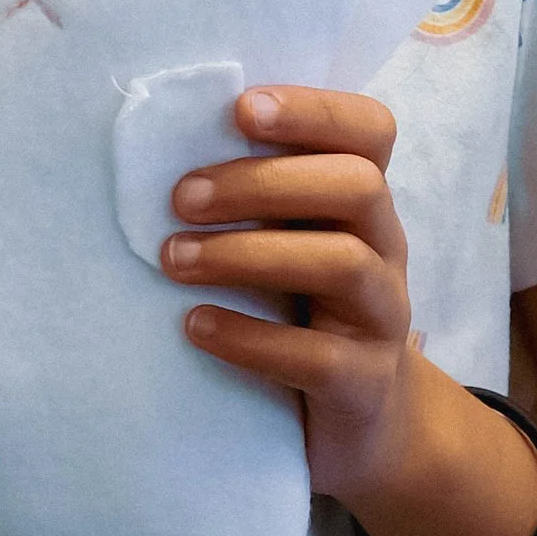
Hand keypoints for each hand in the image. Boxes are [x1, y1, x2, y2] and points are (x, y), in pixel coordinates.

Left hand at [162, 85, 536, 535]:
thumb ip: (256, 199)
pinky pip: (318, 356)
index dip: (314, 110)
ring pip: (341, 262)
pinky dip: (250, 337)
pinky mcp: (363, 383)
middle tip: (180, 198)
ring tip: (173, 259)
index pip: (370, 131)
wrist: (363, 426)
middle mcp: (385, 247)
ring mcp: (382, 316)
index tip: (239, 110)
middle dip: (261, 183)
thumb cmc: (302, 312)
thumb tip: (151, 146)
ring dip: (247, 253)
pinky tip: (195, 326)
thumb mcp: (290, 244)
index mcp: (365, 202)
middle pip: (356, 186)